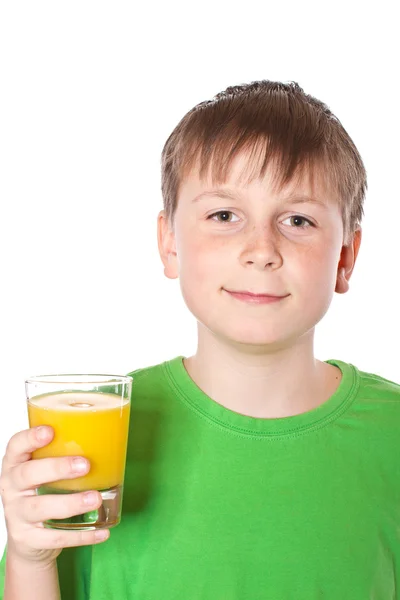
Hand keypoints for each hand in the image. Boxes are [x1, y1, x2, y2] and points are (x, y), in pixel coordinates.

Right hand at [0, 426, 109, 566]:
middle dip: (56, 468)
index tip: (50, 431)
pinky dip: (80, 536)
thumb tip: (109, 438)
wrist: (28, 540)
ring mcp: (17, 515)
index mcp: (16, 465)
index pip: (16, 446)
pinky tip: (101, 532)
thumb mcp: (45, 472)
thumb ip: (63, 455)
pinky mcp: (28, 539)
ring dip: (71, 503)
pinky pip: (55, 538)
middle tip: (85, 465)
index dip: (30, 438)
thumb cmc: (42, 493)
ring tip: (95, 498)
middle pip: (27, 474)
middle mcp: (11, 488)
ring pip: (41, 508)